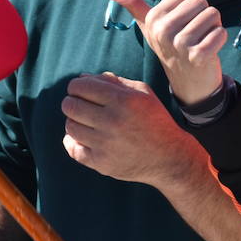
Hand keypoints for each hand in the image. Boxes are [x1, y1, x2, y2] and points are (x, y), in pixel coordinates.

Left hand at [62, 72, 202, 185]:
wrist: (170, 158)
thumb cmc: (155, 120)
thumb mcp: (142, 93)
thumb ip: (113, 81)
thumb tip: (82, 77)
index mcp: (123, 100)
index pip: (80, 87)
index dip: (76, 86)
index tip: (80, 90)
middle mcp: (112, 121)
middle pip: (70, 106)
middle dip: (72, 102)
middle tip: (80, 105)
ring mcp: (106, 144)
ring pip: (70, 127)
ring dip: (74, 122)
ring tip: (86, 122)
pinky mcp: (102, 163)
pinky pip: (73, 150)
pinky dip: (72, 142)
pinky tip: (80, 138)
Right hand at [108, 0, 225, 104]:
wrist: (188, 83)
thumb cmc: (171, 48)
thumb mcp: (150, 27)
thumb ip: (135, 7)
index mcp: (153, 19)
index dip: (190, 6)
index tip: (183, 23)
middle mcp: (163, 30)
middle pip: (200, 2)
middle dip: (204, 15)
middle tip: (195, 33)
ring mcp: (179, 44)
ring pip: (212, 15)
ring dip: (213, 27)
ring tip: (201, 41)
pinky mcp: (198, 56)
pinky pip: (219, 33)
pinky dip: (219, 39)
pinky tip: (210, 50)